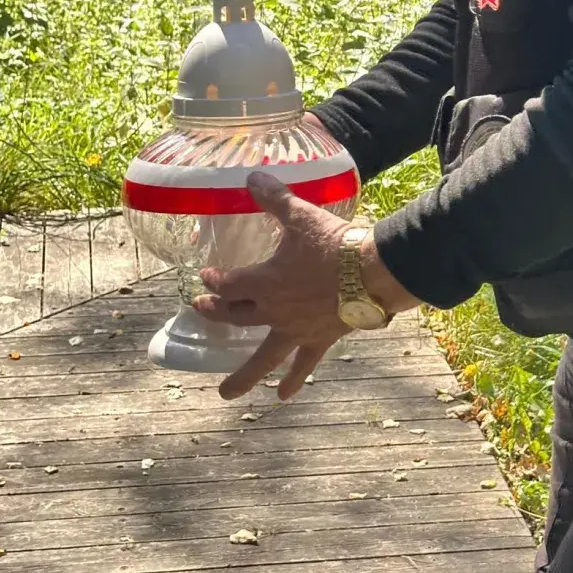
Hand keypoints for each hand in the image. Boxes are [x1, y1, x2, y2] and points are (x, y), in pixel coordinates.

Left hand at [192, 171, 350, 400]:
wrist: (371, 273)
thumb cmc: (334, 244)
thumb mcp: (301, 217)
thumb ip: (274, 199)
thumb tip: (251, 177)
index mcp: (264, 281)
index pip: (228, 283)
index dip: (214, 280)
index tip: (206, 276)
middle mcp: (273, 311)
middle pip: (236, 316)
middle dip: (216, 313)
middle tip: (201, 310)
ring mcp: (295, 330)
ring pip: (262, 357)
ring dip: (243, 376)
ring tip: (226, 393)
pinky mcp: (318, 340)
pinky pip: (302, 365)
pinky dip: (293, 380)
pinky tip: (282, 396)